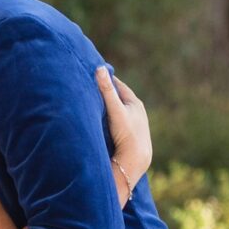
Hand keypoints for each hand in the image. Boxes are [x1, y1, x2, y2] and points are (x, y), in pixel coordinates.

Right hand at [99, 64, 151, 196]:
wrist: (135, 161)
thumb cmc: (126, 134)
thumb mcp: (115, 110)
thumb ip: (106, 90)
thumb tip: (99, 68)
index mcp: (135, 102)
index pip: (118, 85)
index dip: (106, 80)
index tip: (93, 75)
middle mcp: (137, 111)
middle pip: (119, 97)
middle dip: (107, 92)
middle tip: (91, 87)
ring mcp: (135, 123)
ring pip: (120, 109)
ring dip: (109, 106)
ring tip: (96, 103)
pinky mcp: (132, 134)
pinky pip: (120, 121)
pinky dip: (112, 117)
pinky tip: (105, 122)